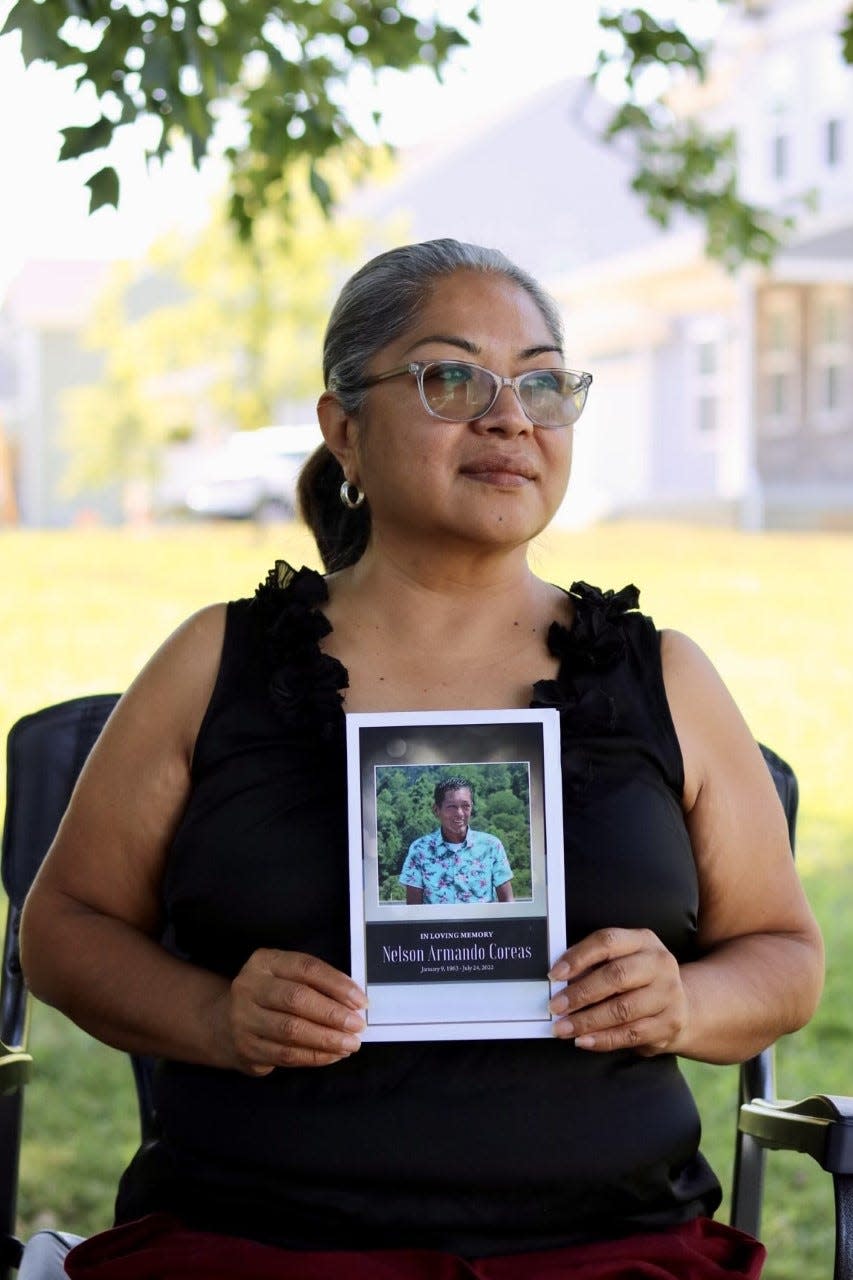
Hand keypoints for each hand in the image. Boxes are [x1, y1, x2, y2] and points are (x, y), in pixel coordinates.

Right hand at [214, 949, 367, 1074]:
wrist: (222, 1024)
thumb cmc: (269, 996)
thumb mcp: (284, 976)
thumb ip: (314, 983)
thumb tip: (354, 1002)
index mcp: (264, 962)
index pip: (306, 968)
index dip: (337, 984)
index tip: (361, 1000)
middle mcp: (249, 987)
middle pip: (297, 999)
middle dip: (332, 1014)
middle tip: (357, 1026)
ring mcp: (243, 1019)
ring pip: (291, 1031)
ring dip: (326, 1039)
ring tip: (350, 1044)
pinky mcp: (246, 1048)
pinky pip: (286, 1055)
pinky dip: (314, 1056)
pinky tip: (332, 1055)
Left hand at [548, 928, 687, 1054]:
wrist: (682, 1005)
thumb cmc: (639, 980)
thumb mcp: (622, 960)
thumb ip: (594, 965)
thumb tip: (559, 979)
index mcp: (643, 940)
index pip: (607, 941)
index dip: (578, 957)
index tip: (555, 974)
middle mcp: (660, 964)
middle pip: (616, 976)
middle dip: (581, 993)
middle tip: (556, 1006)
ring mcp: (668, 994)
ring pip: (622, 1009)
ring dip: (587, 1021)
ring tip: (563, 1027)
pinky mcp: (670, 1023)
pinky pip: (631, 1034)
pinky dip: (603, 1039)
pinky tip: (584, 1040)